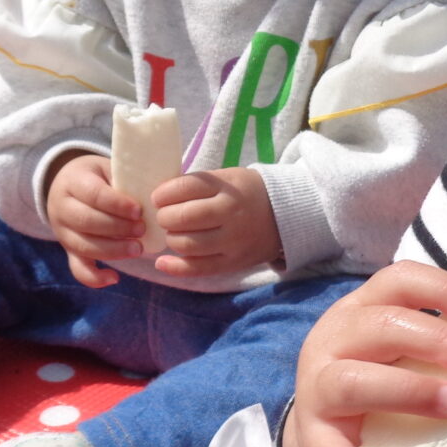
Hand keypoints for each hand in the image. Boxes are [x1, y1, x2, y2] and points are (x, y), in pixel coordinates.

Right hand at [45, 152, 142, 288]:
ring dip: (113, 250)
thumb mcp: (106, 169)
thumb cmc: (96, 176)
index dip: (116, 204)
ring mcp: (63, 232)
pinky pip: (78, 268)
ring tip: (138, 249)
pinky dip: (94, 278)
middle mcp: (62, 208)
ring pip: (83, 246)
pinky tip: (114, 278)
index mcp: (73, 182)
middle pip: (86, 221)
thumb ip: (123, 181)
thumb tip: (153, 199)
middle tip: (141, 229)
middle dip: (117, 228)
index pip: (94, 194)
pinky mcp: (68, 251)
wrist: (66, 185)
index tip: (138, 211)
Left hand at [151, 167, 281, 277]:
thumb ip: (197, 185)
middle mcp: (230, 213)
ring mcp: (233, 241)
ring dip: (171, 238)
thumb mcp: (227, 178)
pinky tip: (162, 262)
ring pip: (186, 244)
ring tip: (175, 233)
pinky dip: (175, 267)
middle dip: (164, 217)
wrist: (287, 216)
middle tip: (166, 216)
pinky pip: (198, 269)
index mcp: (227, 187)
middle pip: (182, 217)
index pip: (185, 187)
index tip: (158, 197)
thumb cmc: (247, 194)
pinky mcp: (233, 262)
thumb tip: (159, 197)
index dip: (164, 193)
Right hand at [280, 261, 446, 446]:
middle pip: (379, 326)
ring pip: (352, 382)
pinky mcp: (314, 443)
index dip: (440, 290)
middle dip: (437, 340)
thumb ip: (440, 349)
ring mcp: (315, 393)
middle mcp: (329, 343)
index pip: (396, 282)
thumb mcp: (403, 355)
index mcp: (357, 312)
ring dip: (410, 390)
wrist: (331, 441)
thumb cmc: (383, 385)